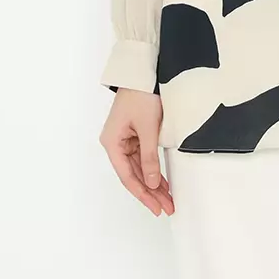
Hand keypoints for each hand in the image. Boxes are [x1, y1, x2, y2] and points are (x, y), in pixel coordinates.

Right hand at [99, 89, 174, 215]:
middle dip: (151, 192)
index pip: (127, 176)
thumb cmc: (141, 93)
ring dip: (153, 182)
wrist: (143, 71)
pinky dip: (153, 168)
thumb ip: (149, 156)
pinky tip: (162, 181)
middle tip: (166, 207)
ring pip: (139, 168)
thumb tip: (151, 182)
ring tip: (167, 198)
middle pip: (133, 174)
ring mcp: (125, 139)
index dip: (142, 194)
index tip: (155, 207)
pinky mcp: (135, 134)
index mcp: (112, 142)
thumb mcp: (148, 128)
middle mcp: (116, 143)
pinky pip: (143, 157)